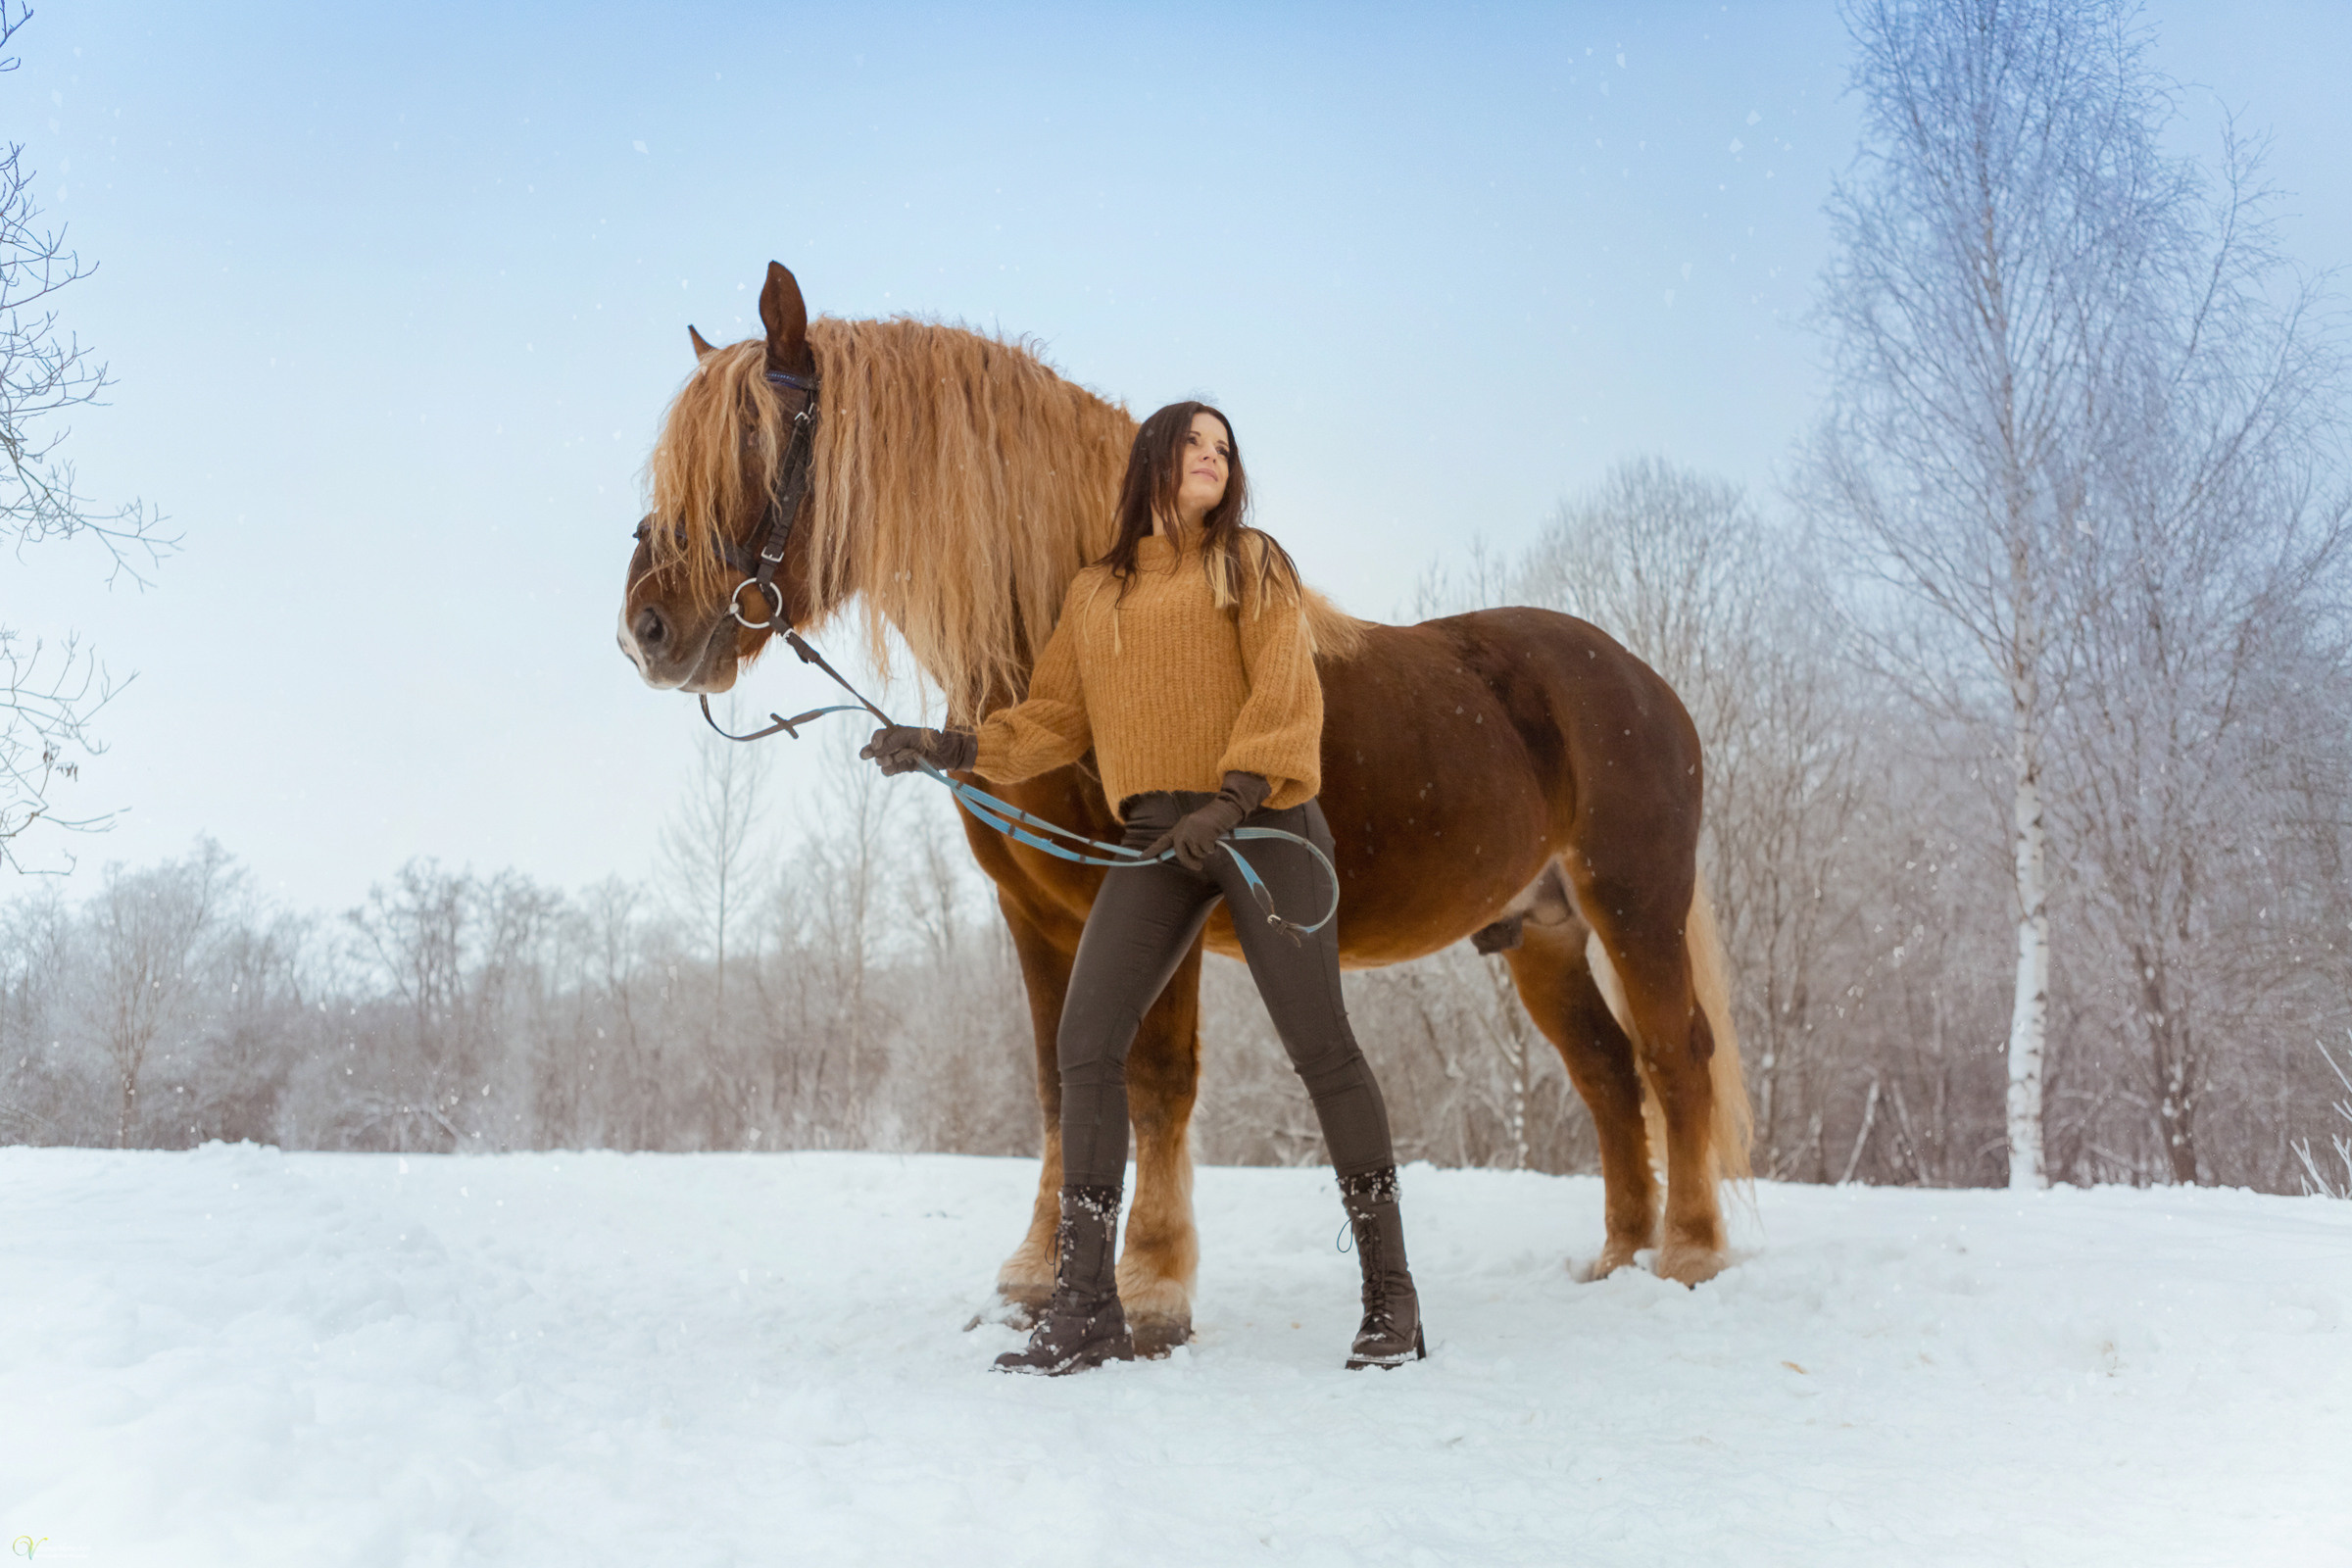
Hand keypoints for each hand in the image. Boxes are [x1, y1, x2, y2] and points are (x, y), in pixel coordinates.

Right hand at [859, 725, 977, 775]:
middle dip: (875, 753)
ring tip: (892, 760)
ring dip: (883, 762)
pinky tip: (893, 768)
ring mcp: (897, 757)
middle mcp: (893, 745)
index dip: (874, 741)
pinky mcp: (902, 768)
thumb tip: (875, 748)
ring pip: (881, 761)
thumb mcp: (908, 736)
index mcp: (895, 733)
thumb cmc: (926, 739)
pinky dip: (888, 771)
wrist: (942, 752)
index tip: (876, 746)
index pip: (878, 736)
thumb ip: (892, 741)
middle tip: (883, 756)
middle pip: (875, 750)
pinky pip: (889, 771)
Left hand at [1143, 772, 1270, 870]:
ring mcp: (1192, 831)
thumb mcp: (1198, 829)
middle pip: (1180, 853)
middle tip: (1199, 867)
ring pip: (1196, 854)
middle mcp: (1183, 828)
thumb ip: (1189, 841)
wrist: (1226, 808)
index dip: (1152, 850)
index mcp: (1180, 826)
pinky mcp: (1202, 834)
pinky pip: (1207, 851)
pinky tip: (1216, 837)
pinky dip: (1213, 848)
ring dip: (1206, 852)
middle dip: (1190, 862)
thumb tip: (1187, 858)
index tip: (1141, 858)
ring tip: (1212, 839)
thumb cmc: (1214, 821)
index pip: (1163, 840)